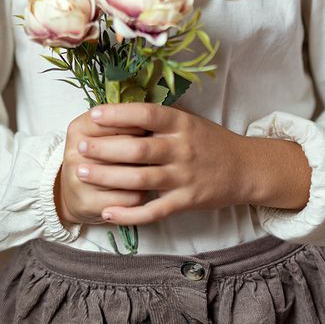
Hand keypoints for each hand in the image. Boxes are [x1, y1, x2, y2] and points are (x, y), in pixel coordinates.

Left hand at [71, 103, 251, 226]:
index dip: (119, 114)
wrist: (245, 168)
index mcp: (181, 124)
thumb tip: (118, 109)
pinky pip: (154, 211)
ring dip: (108, 177)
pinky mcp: (187, 201)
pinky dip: (129, 214)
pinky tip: (108, 213)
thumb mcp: (188, 122)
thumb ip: (158, 120)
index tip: (93, 114)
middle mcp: (182, 149)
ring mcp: (184, 177)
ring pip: (140, 179)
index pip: (147, 115)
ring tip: (83, 173)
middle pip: (138, 149)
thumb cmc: (209, 141)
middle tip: (79, 147)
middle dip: (104, 148)